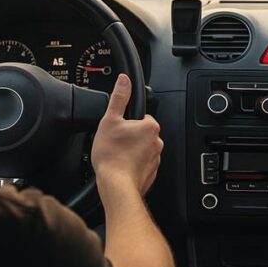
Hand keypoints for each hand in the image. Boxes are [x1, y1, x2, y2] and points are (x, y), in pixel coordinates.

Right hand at [91, 74, 162, 194]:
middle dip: (129, 137)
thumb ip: (119, 98)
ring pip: (141, 149)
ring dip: (131, 151)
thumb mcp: (110, 120)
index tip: (119, 128)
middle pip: (141, 133)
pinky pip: (141, 164)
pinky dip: (132, 165)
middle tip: (115, 142)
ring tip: (116, 156)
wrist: (116, 186)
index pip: (141, 117)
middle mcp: (157, 142)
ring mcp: (155, 159)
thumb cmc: (112, 156)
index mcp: (150, 127)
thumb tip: (124, 80)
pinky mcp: (150, 173)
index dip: (127, 121)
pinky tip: (121, 167)